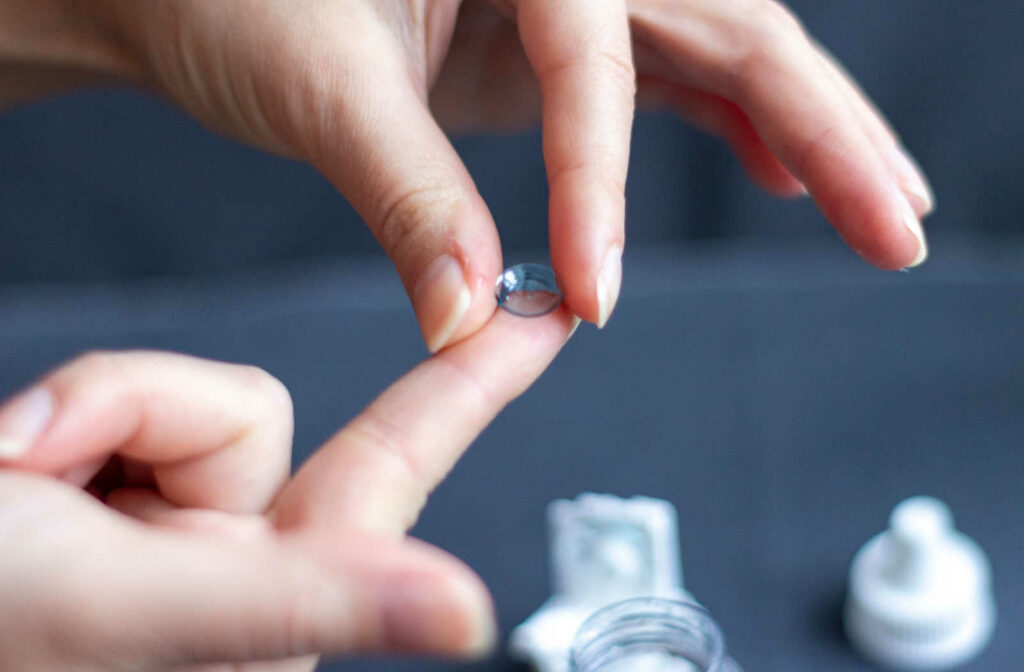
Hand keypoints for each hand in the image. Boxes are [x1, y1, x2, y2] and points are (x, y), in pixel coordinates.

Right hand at [0, 309, 576, 670]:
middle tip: (37, 471)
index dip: (476, 385)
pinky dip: (63, 416)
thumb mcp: (137, 608)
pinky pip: (124, 394)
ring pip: (183, 396)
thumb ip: (303, 596)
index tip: (542, 321)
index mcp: (273, 611)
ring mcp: (174, 528)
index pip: (400, 465)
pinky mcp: (117, 485)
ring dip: (90, 419)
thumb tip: (463, 610)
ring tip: (9, 490)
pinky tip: (10, 477)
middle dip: (147, 414)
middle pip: (248, 412)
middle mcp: (236, 571)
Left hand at [1, 0, 930, 342]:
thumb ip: (407, 197)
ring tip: (877, 206)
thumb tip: (468, 319)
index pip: (589, 57)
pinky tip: (780, 173)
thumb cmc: (229, 2)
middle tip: (894, 224)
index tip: (594, 294)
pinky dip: (732, 130)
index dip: (603, 181)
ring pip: (723, 51)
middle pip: (726, 25)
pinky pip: (672, 79)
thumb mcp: (315, 87)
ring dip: (807, 133)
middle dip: (819, 132)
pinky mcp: (559, 39)